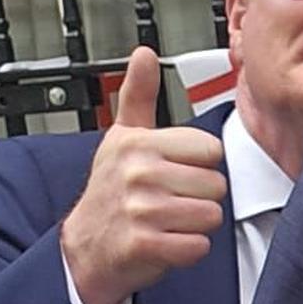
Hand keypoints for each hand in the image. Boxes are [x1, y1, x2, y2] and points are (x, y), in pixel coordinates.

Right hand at [58, 48, 227, 303]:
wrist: (86, 246)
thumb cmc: (111, 192)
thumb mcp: (122, 138)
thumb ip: (139, 95)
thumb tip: (145, 53)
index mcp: (138, 143)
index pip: (211, 150)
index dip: (200, 166)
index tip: (175, 173)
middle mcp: (137, 172)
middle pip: (217, 185)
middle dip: (201, 198)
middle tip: (171, 201)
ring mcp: (140, 209)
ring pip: (211, 216)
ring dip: (196, 225)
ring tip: (168, 221)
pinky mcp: (144, 244)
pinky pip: (198, 246)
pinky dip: (188, 250)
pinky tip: (166, 242)